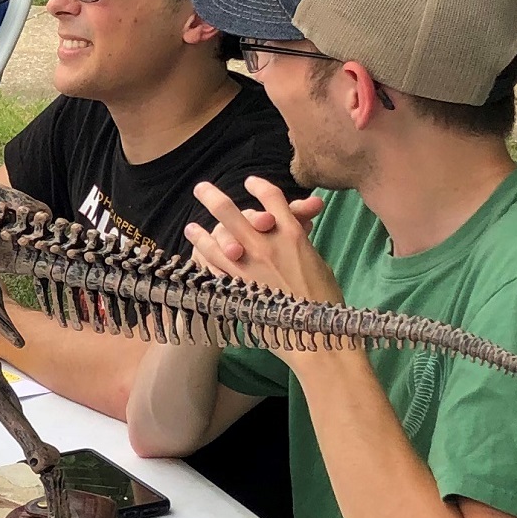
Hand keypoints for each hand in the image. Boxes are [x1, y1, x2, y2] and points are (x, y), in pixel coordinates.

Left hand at [185, 177, 340, 311]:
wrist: (317, 335)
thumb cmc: (325, 301)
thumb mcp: (318, 262)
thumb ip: (301, 243)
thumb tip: (295, 232)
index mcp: (293, 234)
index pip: (272, 198)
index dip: (259, 186)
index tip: (250, 182)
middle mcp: (267, 244)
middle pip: (232, 211)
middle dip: (212, 196)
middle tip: (201, 189)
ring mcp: (248, 266)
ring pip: (215, 239)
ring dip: (201, 230)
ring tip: (191, 226)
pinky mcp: (237, 287)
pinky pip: (213, 265)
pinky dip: (202, 256)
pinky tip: (195, 252)